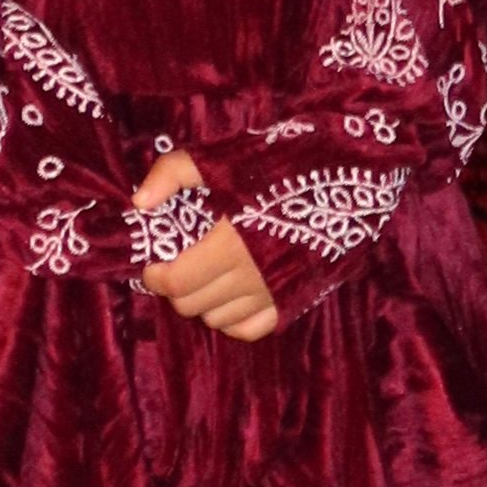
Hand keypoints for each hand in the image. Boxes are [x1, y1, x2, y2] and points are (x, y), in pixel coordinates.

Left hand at [131, 150, 280, 338]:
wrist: (346, 178)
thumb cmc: (281, 164)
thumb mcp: (222, 157)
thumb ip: (174, 174)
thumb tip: (140, 203)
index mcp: (228, 244)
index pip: (176, 282)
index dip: (156, 277)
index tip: (154, 264)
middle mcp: (249, 277)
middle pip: (192, 304)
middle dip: (177, 288)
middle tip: (179, 266)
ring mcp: (272, 294)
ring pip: (218, 319)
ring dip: (203, 302)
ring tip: (207, 277)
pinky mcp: (292, 301)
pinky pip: (250, 329)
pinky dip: (232, 319)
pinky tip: (230, 297)